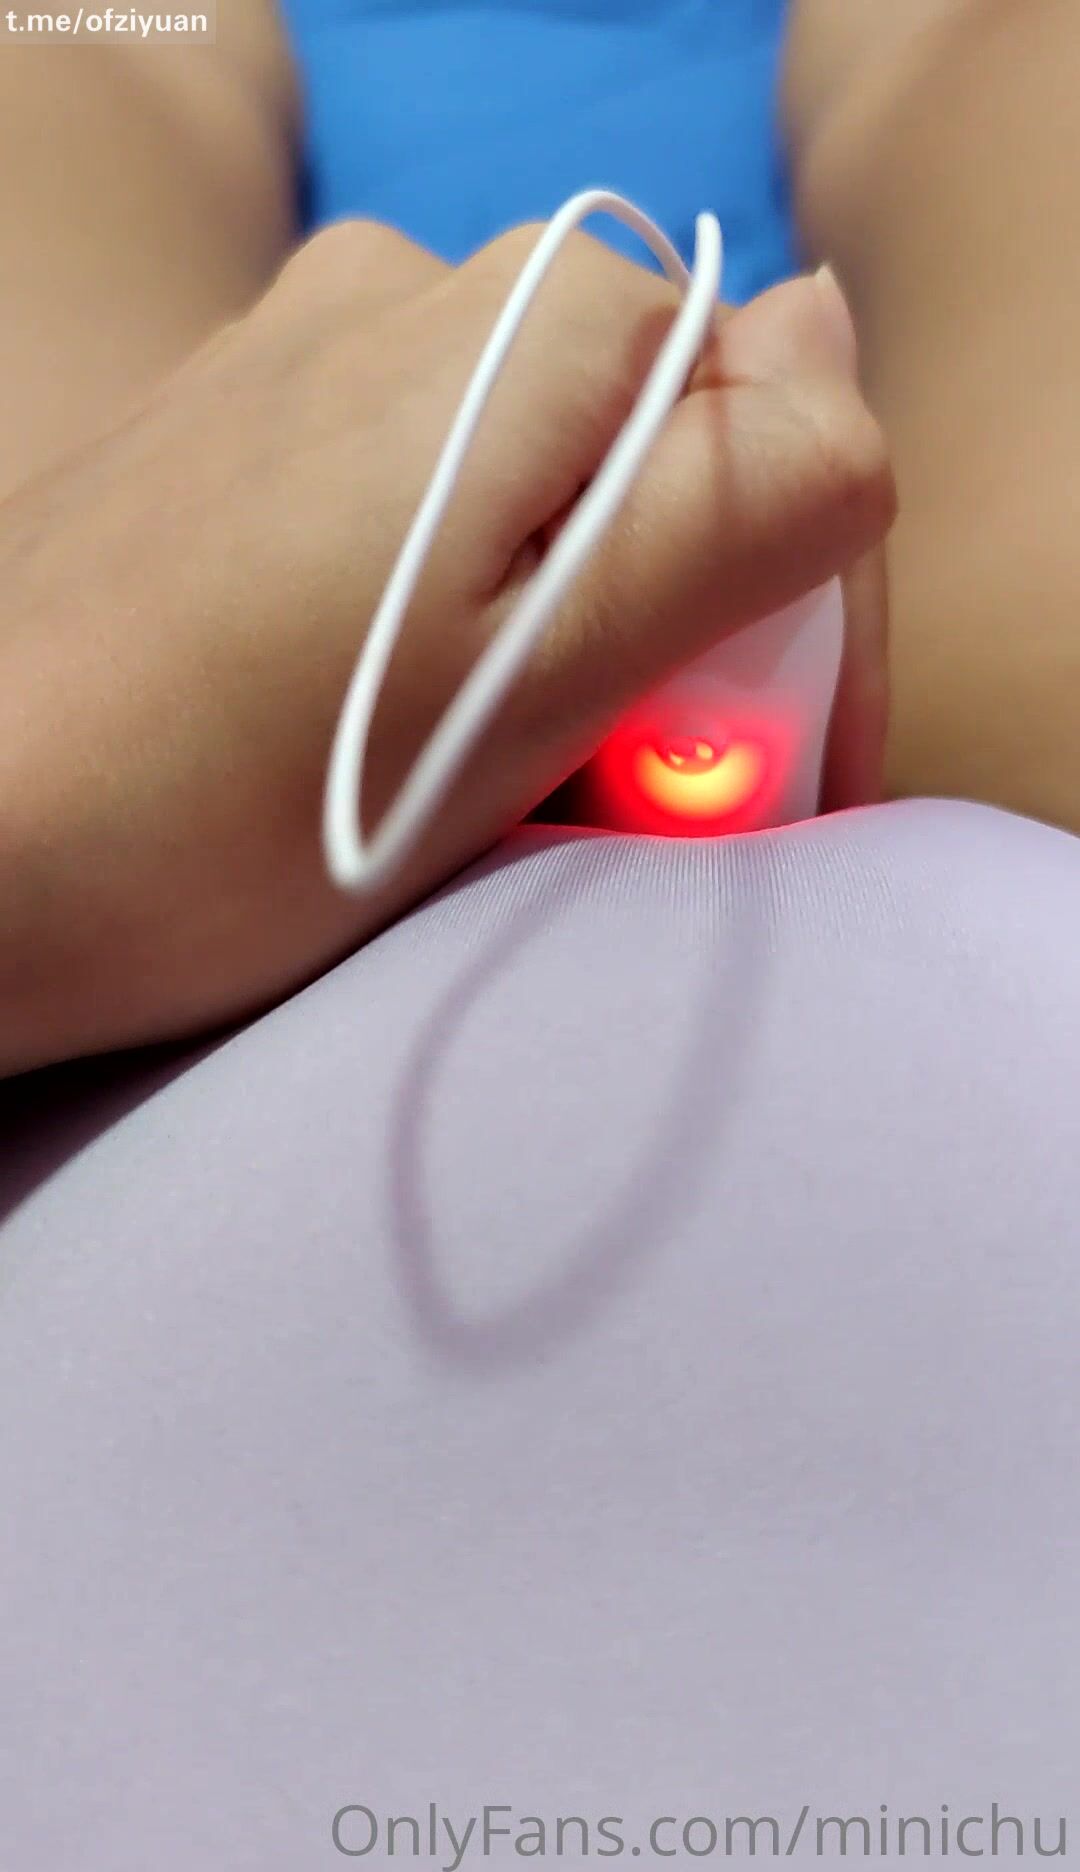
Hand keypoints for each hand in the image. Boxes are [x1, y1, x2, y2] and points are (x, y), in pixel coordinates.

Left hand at [0, 218, 893, 1073]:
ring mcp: (310, 352)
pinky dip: (457, 601)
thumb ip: (729, 502)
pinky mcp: (237, 430)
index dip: (791, 616)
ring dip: (570, 622)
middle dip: (678, 621)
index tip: (732, 773)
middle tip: (607, 793)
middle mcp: (415, 290)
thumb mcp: (536, 682)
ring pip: (544, 480)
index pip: (784, 420)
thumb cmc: (230, 807)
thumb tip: (834, 359)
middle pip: (656, 447)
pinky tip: (387, 712)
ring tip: (487, 775)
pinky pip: (425, 495)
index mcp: (527, 326)